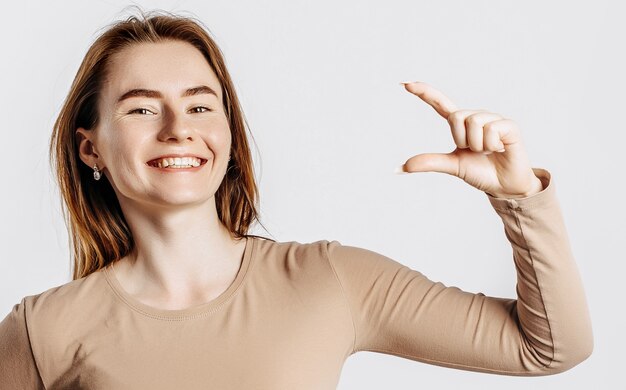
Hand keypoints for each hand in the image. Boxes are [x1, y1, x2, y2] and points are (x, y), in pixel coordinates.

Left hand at [398, 81, 543, 198]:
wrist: (503, 185)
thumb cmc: (479, 172)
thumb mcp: (451, 166)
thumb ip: (428, 162)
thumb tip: (400, 168)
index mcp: (460, 124)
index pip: (440, 104)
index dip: (424, 93)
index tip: (406, 83)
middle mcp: (476, 116)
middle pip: (456, 116)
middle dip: (462, 139)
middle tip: (475, 151)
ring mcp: (493, 119)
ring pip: (474, 123)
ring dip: (478, 145)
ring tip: (488, 151)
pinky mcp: (509, 125)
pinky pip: (491, 129)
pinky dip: (492, 145)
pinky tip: (500, 149)